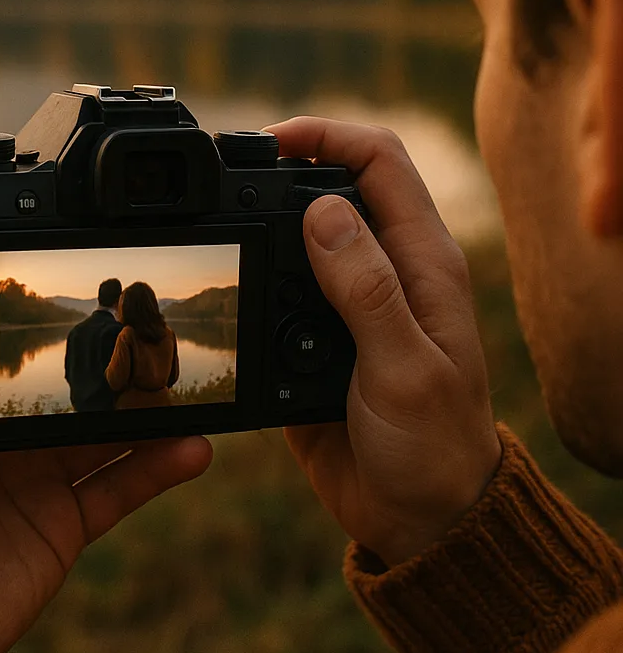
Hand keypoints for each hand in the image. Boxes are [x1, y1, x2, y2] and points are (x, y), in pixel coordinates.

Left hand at [0, 255, 211, 652]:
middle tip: (157, 330)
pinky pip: (122, 486)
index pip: (12, 347)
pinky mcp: (65, 523)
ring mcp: (35, 478)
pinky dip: (161, 466)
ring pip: (106, 432)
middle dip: (112, 362)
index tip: (89, 286)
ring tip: (189, 381)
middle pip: (70, 387)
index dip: (48, 319)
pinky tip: (195, 445)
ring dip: (151, 410)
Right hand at [265, 117, 501, 567]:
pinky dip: (251, 276)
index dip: (326, 136)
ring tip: (218, 227)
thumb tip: (321, 210)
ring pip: (297, 234)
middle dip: (281, 171)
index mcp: (422, 263)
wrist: (416, 516)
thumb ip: (367, 289)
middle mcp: (385, 271)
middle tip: (227, 182)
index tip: (269, 142)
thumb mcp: (404, 368)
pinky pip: (276, 289)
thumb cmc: (433, 446)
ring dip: (259, 223)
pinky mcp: (313, 338)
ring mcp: (347, 303)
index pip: (379, 162)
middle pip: (332, 186)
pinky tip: (229, 286)